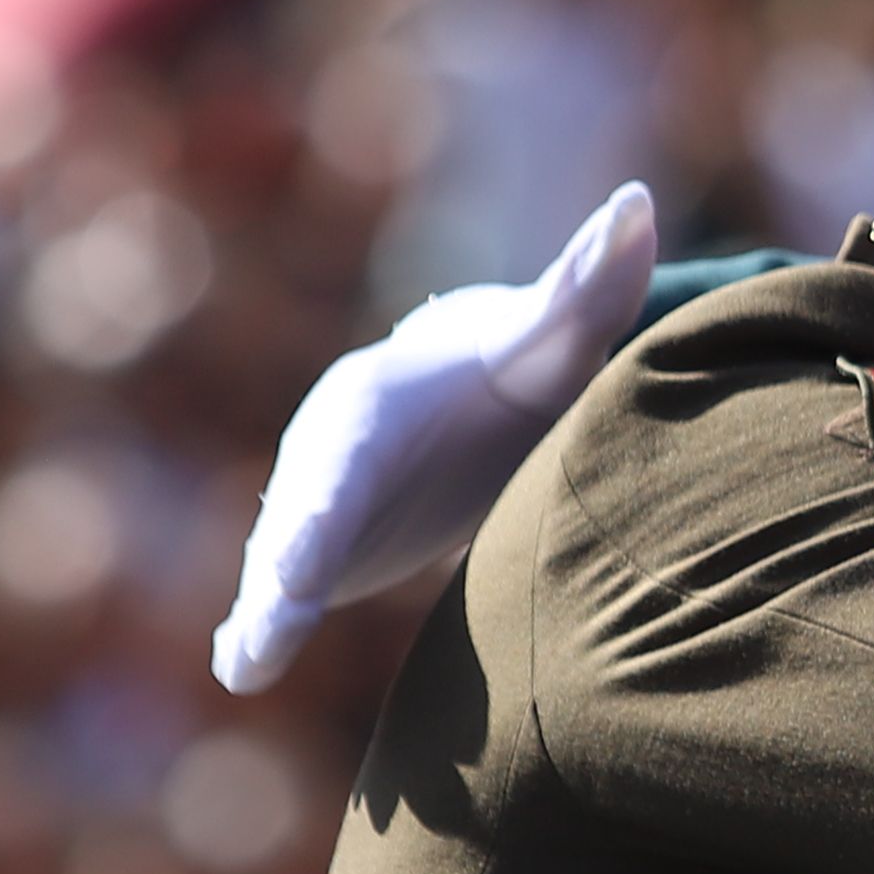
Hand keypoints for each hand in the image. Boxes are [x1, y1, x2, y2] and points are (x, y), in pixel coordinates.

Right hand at [208, 182, 659, 692]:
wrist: (471, 400)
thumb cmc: (514, 372)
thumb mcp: (552, 339)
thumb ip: (587, 287)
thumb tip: (635, 204)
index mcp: (378, 402)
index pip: (350, 454)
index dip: (329, 503)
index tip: (305, 556)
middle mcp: (329, 455)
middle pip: (302, 512)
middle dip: (285, 563)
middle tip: (273, 614)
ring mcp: (318, 509)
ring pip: (284, 561)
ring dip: (266, 611)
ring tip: (247, 664)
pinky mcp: (324, 554)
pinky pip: (286, 592)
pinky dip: (259, 628)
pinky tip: (238, 669)